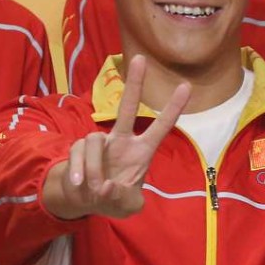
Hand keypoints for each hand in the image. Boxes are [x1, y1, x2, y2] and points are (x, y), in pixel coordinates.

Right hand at [46, 55, 190, 219]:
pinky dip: (79, 171)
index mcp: (141, 152)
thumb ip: (124, 198)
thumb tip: (108, 186)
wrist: (84, 201)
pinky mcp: (79, 148)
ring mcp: (99, 142)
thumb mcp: (128, 206)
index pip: (160, 127)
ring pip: (95, 142)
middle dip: (134, 83)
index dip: (173, 108)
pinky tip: (81, 184)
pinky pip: (78, 153)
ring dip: (94, 168)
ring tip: (95, 188)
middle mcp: (122, 140)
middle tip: (140, 58)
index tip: (186, 86)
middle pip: (127, 106)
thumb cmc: (113, 199)